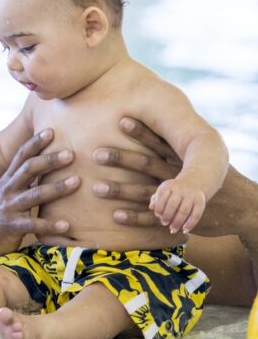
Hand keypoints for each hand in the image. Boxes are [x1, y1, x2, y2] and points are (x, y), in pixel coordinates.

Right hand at [0, 129, 76, 257]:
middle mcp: (6, 191)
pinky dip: (50, 225)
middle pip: (28, 169)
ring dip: (57, 188)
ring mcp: (7, 209)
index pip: (21, 156)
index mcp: (6, 181)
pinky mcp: (10, 228)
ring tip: (77, 182)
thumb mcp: (4, 196)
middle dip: (49, 160)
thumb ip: (21, 184)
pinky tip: (67, 225)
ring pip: (34, 195)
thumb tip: (44, 171)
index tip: (51, 130)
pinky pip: (33, 225)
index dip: (35, 143)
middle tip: (71, 153)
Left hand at [93, 117, 240, 235]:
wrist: (243, 208)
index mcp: (184, 158)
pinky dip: (135, 217)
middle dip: (121, 158)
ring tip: (97, 188)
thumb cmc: (217, 177)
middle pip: (146, 164)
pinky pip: (153, 219)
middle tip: (96, 153)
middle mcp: (179, 176)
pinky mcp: (179, 218)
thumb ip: (180, 146)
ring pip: (144, 193)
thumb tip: (161, 121)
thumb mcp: (204, 158)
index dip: (142, 131)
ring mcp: (179, 198)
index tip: (121, 119)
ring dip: (120, 190)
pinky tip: (116, 215)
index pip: (159, 142)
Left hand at [151, 179, 205, 233]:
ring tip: (173, 229)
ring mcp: (191, 196)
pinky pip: (196, 215)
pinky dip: (191, 224)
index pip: (162, 198)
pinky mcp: (200, 202)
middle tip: (164, 223)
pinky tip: (185, 230)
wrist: (192, 184)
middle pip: (173, 205)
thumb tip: (151, 207)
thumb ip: (156, 199)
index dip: (159, 208)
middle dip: (167, 216)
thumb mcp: (164, 191)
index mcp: (169, 186)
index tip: (158, 216)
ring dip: (177, 222)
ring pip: (184, 211)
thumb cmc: (173, 191)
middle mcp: (181, 190)